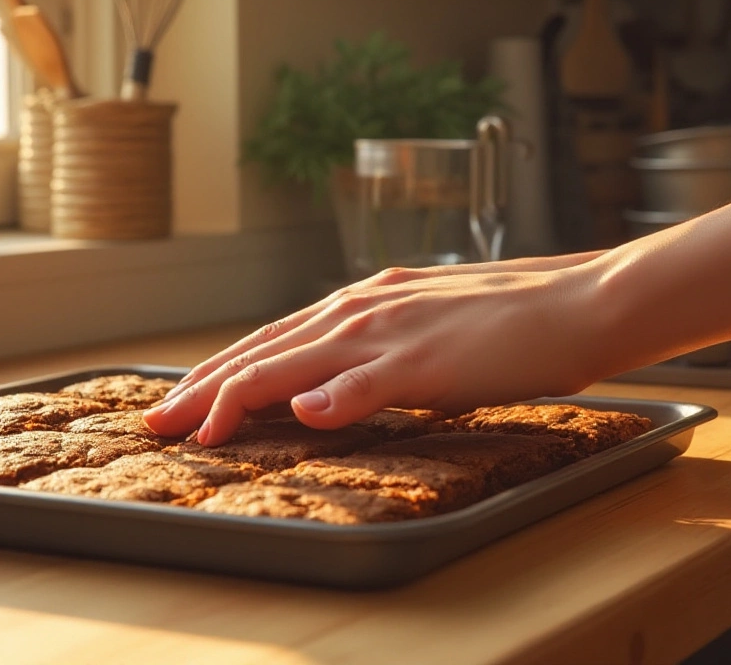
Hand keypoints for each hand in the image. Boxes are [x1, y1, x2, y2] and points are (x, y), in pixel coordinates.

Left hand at [143, 252, 608, 445]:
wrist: (575, 300)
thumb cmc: (503, 322)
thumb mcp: (419, 332)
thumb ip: (370, 356)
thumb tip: (329, 389)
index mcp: (356, 304)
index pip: (267, 342)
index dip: (214, 373)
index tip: (178, 401)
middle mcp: (358, 310)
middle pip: (260, 353)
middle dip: (201, 388)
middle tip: (155, 421)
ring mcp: (389, 332)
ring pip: (293, 364)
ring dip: (238, 397)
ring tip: (196, 429)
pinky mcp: (427, 360)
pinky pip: (370, 382)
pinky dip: (334, 399)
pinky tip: (303, 416)